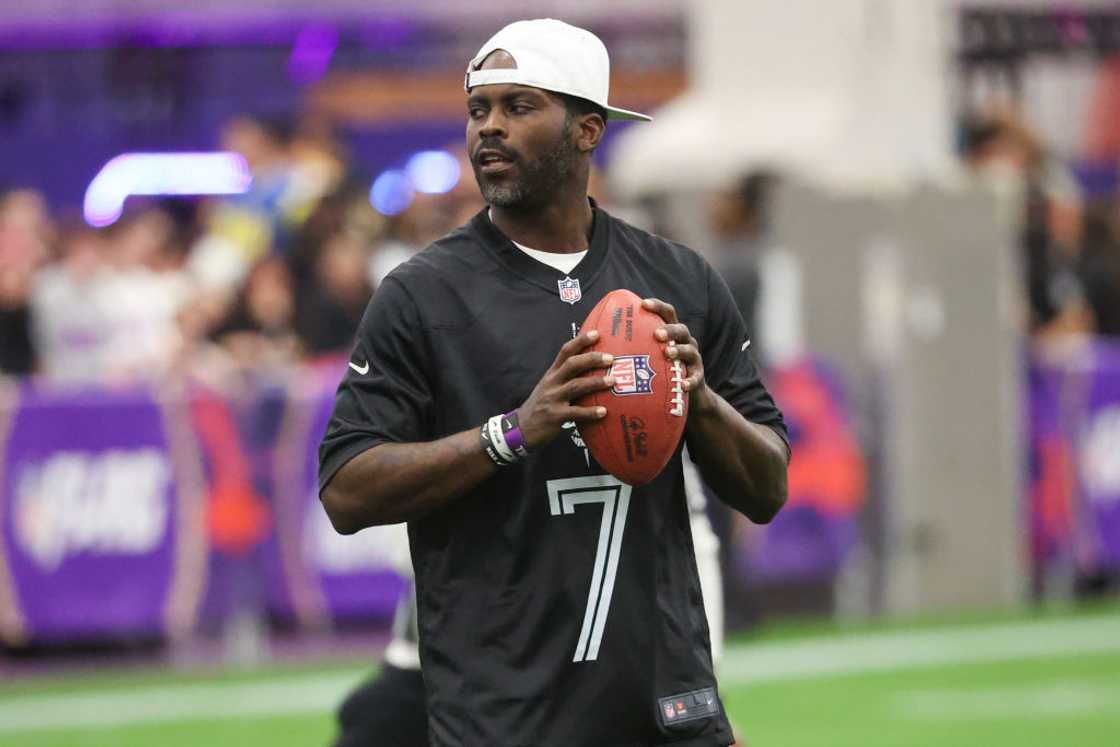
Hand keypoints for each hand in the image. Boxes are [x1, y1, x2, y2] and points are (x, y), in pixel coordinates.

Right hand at [517, 330, 614, 449]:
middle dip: (592, 359)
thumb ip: (566, 378)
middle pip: (572, 364)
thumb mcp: (549, 387)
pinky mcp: (555, 416)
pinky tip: (604, 412)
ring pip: (575, 386)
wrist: (521, 428)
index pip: (565, 351)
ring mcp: (553, 399)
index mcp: (552, 374)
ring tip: (613, 381)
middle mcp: (552, 383)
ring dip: (596, 382)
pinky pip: (575, 413)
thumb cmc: (541, 406)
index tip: (596, 333)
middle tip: (611, 358)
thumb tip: (592, 371)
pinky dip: (590, 412)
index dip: (580, 341)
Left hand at [641, 297, 714, 414]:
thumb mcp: (649, 356)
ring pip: (689, 350)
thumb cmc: (660, 371)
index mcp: (672, 333)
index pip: (667, 314)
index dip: (657, 306)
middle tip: (657, 333)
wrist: (687, 394)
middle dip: (669, 329)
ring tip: (667, 353)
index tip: (643, 304)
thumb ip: (632, 346)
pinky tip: (682, 385)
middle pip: (681, 329)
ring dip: (679, 350)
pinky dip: (690, 381)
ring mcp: (693, 358)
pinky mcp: (698, 376)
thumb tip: (600, 339)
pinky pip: (696, 378)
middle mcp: (685, 342)